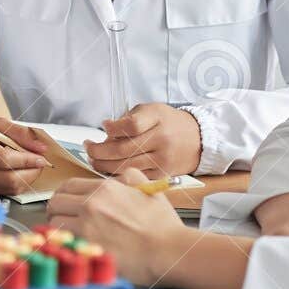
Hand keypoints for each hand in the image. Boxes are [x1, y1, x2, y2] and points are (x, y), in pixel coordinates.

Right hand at [0, 116, 49, 196]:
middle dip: (30, 173)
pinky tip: (16, 173)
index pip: (4, 158)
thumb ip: (20, 133)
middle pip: (7, 179)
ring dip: (24, 180)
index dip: (26, 160)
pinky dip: (14, 184)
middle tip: (38, 164)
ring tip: (29, 168)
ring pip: (6, 189)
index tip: (40, 158)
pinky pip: (1, 191)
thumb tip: (40, 147)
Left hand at [46, 168, 185, 282]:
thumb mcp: (148, 188)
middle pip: (55, 202)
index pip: (68, 186)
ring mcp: (87, 224)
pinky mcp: (87, 245)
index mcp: (105, 188)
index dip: (63, 195)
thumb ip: (129, 176)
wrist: (169, 250)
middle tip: (61, 219)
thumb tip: (119, 177)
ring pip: (54, 222)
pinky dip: (63, 243)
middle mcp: (92, 203)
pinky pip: (62, 241)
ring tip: (66, 234)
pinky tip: (70, 246)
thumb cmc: (162, 225)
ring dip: (58, 228)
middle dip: (56, 211)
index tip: (64, 204)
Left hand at [87, 103, 201, 176]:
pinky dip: (117, 175)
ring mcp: (162, 160)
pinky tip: (108, 169)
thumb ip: (129, 119)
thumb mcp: (152, 110)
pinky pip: (134, 178)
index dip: (113, 128)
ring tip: (94, 159)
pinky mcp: (162, 175)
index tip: (104, 125)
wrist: (199, 139)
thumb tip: (106, 134)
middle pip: (123, 149)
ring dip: (104, 165)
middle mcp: (161, 141)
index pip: (131, 125)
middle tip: (88, 147)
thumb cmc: (169, 123)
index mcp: (158, 120)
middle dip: (99, 150)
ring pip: (126, 166)